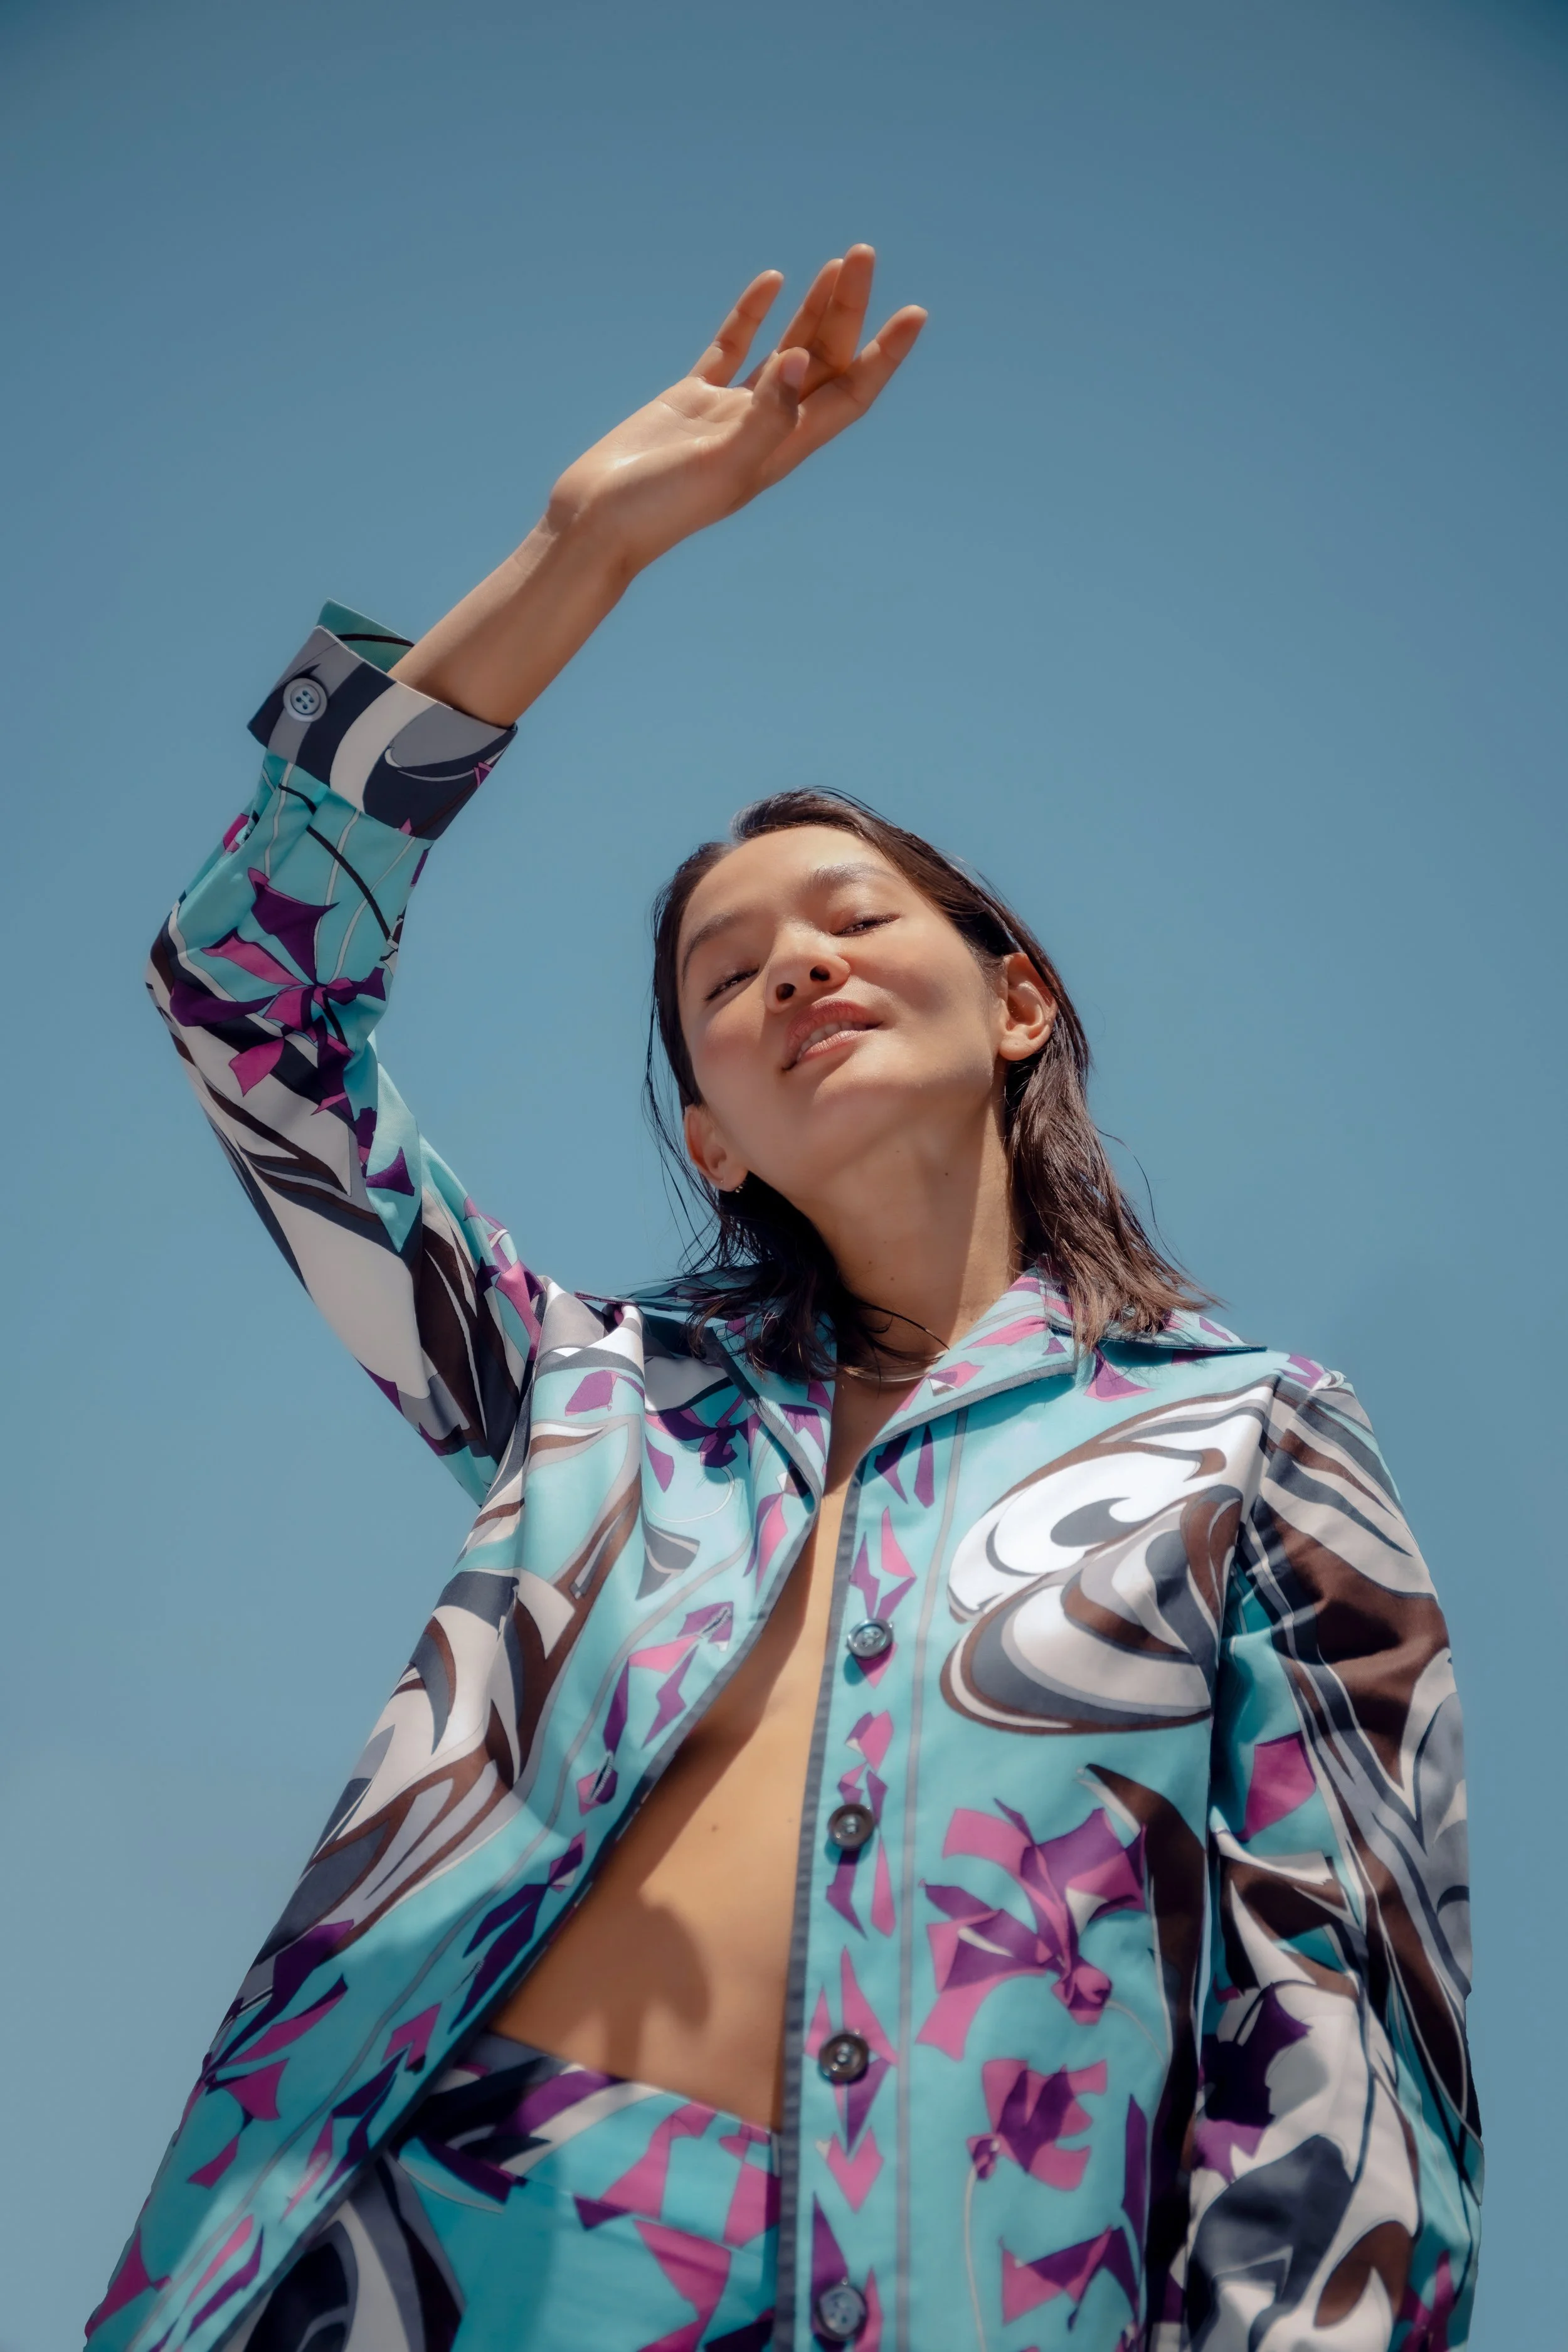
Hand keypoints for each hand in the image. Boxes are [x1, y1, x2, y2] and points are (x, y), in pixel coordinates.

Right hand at [547, 246, 925, 573]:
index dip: (884, 356)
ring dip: (814, 310)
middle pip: (824, 362)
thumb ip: (765, 415)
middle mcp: (765, 429)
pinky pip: (733, 349)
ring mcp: (728, 413)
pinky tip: (772, 281)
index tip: (915, 313)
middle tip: (862, 255)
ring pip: (786, 350)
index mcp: (783, 449)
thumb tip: (804, 360)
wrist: (594, 524)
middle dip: (847, 311)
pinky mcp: (689, 401)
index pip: (850, 395)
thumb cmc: (657, 508)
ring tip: (840, 264)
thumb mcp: (720, 465)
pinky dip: (752, 315)